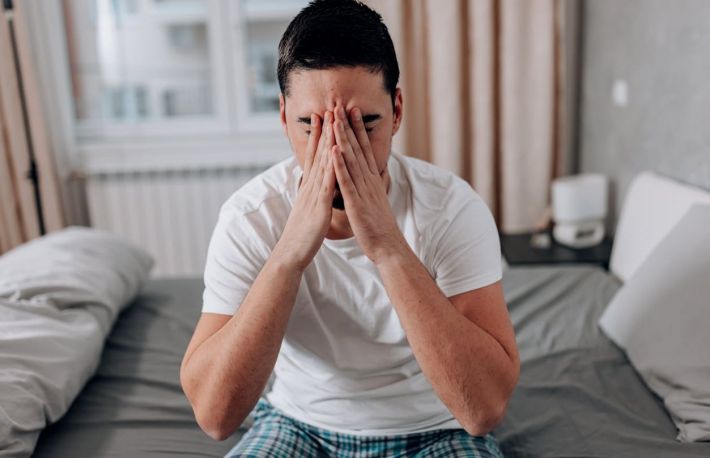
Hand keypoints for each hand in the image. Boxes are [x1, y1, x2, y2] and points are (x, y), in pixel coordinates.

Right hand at [274, 111, 335, 270]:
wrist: (292, 253)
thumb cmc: (302, 234)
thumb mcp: (307, 208)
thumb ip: (311, 194)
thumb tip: (313, 185)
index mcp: (310, 186)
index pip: (315, 155)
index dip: (320, 135)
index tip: (323, 115)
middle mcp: (310, 185)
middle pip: (319, 152)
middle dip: (325, 129)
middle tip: (329, 105)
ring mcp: (314, 194)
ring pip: (322, 162)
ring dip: (328, 140)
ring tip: (333, 119)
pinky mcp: (319, 205)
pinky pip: (326, 183)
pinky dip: (331, 166)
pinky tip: (335, 151)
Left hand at [331, 105, 407, 263]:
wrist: (388, 246)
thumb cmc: (379, 226)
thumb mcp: (376, 200)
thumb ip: (371, 185)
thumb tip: (370, 175)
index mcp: (372, 180)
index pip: (364, 149)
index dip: (358, 129)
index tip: (353, 111)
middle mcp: (369, 180)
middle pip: (358, 148)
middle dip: (348, 126)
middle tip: (341, 105)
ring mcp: (363, 190)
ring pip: (351, 160)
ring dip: (342, 139)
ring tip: (335, 119)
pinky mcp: (357, 202)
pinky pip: (347, 181)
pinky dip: (340, 165)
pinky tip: (333, 151)